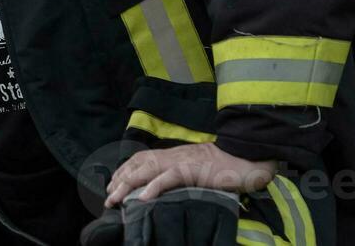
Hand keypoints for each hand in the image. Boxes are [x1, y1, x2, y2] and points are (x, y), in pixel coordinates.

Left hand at [104, 143, 275, 206]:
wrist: (246, 158)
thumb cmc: (225, 166)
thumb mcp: (196, 168)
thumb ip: (181, 174)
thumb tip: (168, 187)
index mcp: (173, 154)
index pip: (141, 159)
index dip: (125, 171)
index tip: (113, 184)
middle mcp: (172, 155)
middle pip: (138, 165)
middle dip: (119, 180)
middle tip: (107, 197)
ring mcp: (181, 161)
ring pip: (146, 171)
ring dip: (127, 185)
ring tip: (115, 199)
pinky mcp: (192, 170)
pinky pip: (169, 178)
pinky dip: (154, 187)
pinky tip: (142, 198)